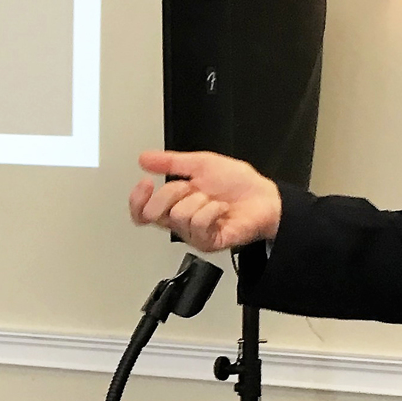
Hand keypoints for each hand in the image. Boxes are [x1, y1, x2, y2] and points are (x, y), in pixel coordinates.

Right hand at [128, 150, 281, 251]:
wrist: (265, 198)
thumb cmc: (238, 184)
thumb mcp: (201, 164)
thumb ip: (170, 162)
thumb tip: (144, 158)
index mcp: (175, 204)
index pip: (141, 212)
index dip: (137, 200)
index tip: (146, 182)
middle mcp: (181, 221)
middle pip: (154, 213)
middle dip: (171, 192)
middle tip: (190, 187)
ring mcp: (194, 234)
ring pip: (178, 216)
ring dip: (199, 200)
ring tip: (213, 199)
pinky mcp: (209, 242)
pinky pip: (199, 225)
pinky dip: (212, 210)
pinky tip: (222, 209)